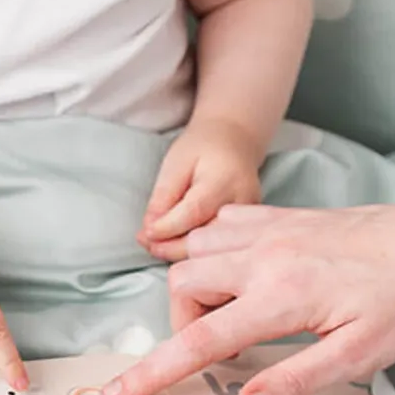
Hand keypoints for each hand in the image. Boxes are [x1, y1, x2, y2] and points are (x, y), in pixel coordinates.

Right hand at [103, 157, 394, 394]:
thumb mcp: (360, 355)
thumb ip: (294, 380)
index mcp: (280, 297)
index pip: (199, 342)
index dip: (154, 372)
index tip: (119, 393)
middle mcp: (263, 256)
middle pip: (183, 287)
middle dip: (184, 324)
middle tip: (222, 354)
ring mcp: (268, 230)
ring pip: (195, 252)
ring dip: (198, 288)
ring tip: (236, 317)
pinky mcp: (279, 216)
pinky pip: (219, 226)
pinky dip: (214, 252)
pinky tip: (242, 274)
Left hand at [138, 118, 262, 260]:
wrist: (235, 141)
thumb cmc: (202, 147)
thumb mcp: (176, 162)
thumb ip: (164, 195)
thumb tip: (151, 230)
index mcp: (225, 180)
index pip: (194, 212)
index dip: (168, 227)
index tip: (146, 234)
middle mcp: (243, 202)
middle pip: (208, 238)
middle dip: (172, 248)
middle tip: (146, 243)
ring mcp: (249, 218)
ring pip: (214, 248)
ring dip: (181, 252)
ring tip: (155, 245)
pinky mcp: (248, 228)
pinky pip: (220, 246)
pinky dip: (196, 250)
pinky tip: (174, 244)